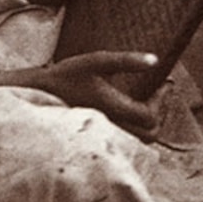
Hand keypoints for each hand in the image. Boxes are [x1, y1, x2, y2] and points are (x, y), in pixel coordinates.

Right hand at [5, 51, 160, 135]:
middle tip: (161, 92)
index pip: (150, 116)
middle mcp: (110, 128)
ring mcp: (104, 136)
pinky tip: (133, 108)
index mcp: (112, 110)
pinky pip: (128, 141)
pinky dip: (137, 128)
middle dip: (160, 112)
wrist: (37, 93)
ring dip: (150, 122)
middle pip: (150, 134)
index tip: (165, 82)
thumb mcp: (96, 61)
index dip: (162, 99)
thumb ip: (125, 60)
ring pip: (140, 140)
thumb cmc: (66, 75)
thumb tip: (155, 61)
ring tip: (149, 99)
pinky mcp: (98, 138)